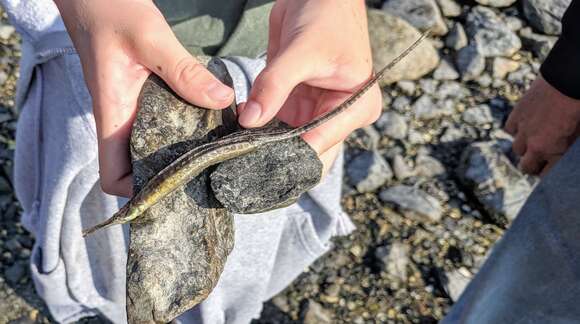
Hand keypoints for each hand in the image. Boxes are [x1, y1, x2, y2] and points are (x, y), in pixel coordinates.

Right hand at [54, 0, 233, 196]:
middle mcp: (120, 116)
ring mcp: (130, 106)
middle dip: (167, 175)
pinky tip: (209, 120)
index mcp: (113, 113)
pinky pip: (161, 119)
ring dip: (178, 150)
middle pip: (137, 166)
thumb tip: (223, 101)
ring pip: (151, 144)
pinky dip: (182, 125)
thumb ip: (185, 72)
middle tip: (208, 173)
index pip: (114, 175)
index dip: (137, 192)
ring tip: (215, 153)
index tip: (173, 190)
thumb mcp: (151, 38)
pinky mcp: (141, 94)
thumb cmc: (111, 10)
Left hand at [238, 0, 381, 171]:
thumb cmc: (326, 15)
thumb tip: (250, 121)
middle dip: (277, 154)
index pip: (320, 143)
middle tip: (243, 158)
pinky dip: (260, 125)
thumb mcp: (300, 52)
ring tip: (238, 146)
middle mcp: (340, 113)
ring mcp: (317, 110)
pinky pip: (277, 122)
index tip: (255, 159)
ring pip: (289, 139)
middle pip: (307, 148)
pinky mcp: (298, 102)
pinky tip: (240, 127)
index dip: (288, 155)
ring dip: (265, 141)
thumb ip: (274, 87)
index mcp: (357, 106)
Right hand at [505, 75, 579, 175]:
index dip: (550, 173)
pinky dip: (517, 130)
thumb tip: (567, 154)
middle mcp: (536, 146)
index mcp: (556, 152)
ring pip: (517, 149)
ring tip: (535, 139)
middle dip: (534, 165)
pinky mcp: (516, 115)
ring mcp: (523, 131)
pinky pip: (510, 130)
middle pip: (526, 167)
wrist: (570, 79)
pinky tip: (527, 125)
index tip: (553, 169)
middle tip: (543, 158)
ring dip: (525, 147)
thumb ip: (570, 146)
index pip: (546, 175)